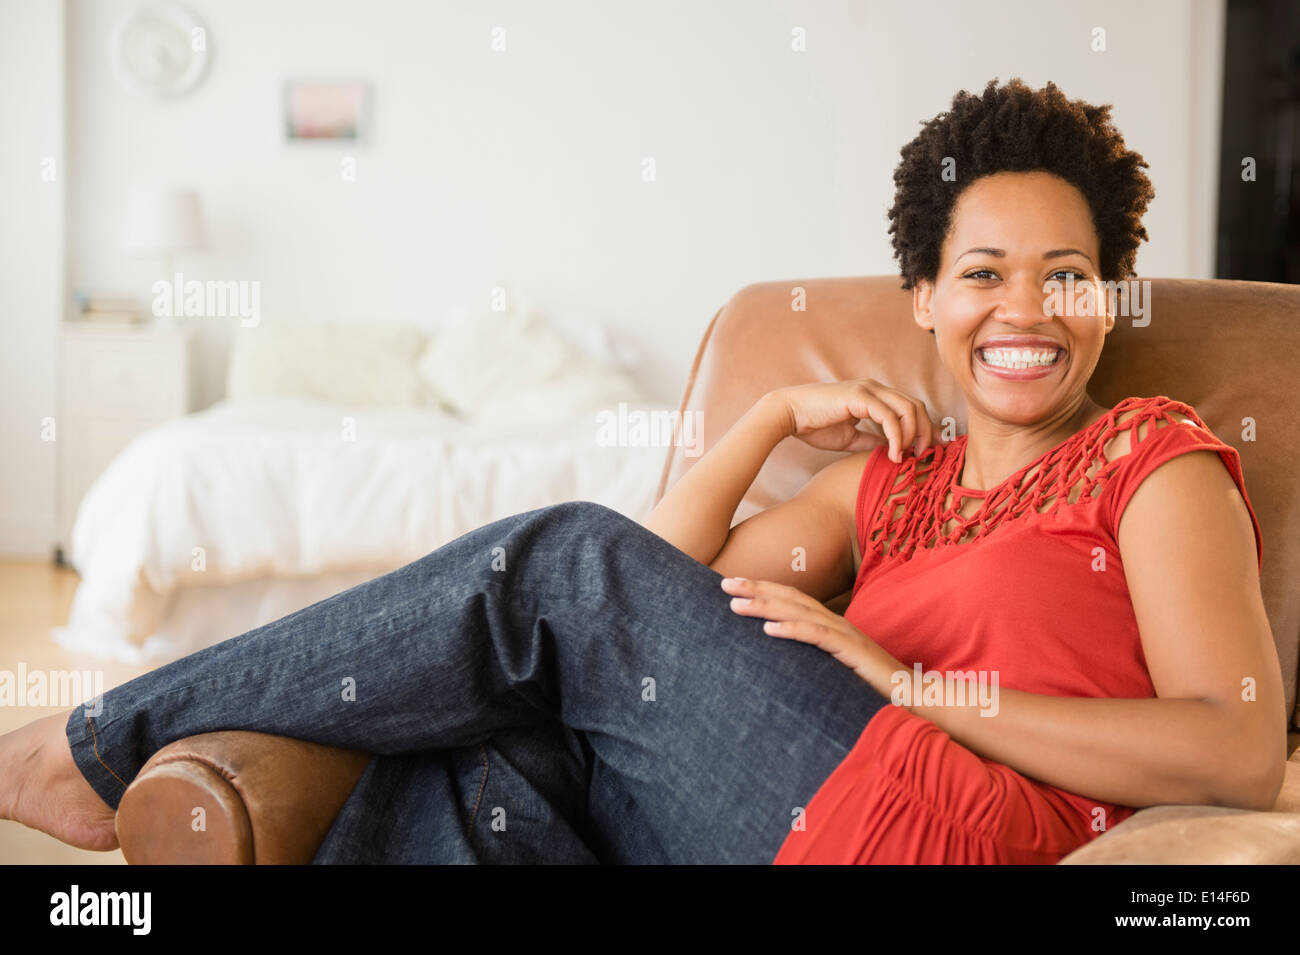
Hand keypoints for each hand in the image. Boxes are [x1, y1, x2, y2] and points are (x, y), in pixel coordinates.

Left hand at [720, 576, 900, 693]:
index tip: (734, 586)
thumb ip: (814, 661)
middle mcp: (836, 623)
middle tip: (724, 583)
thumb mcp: (836, 670)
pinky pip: (818, 638)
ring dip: (765, 606)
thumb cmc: (874, 687)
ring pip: (799, 614)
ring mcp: (845, 635)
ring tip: (736, 604)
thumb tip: (783, 662)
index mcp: (831, 625)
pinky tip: (768, 629)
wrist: (915, 698)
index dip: (764, 590)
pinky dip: (792, 630)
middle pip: (790, 599)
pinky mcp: (852, 652)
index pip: (792, 601)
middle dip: (757, 589)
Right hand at [766, 380, 939, 461]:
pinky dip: (896, 437)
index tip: (927, 452)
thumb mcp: (850, 437)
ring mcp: (869, 389)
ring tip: (906, 457)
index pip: (910, 407)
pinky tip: (893, 455)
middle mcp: (875, 388)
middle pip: (916, 406)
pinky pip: (890, 417)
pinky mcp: (860, 396)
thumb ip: (872, 440)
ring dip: (913, 435)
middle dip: (925, 432)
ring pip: (909, 409)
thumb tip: (892, 450)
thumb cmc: (814, 426)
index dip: (923, 429)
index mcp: (874, 395)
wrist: (789, 415)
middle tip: (923, 456)